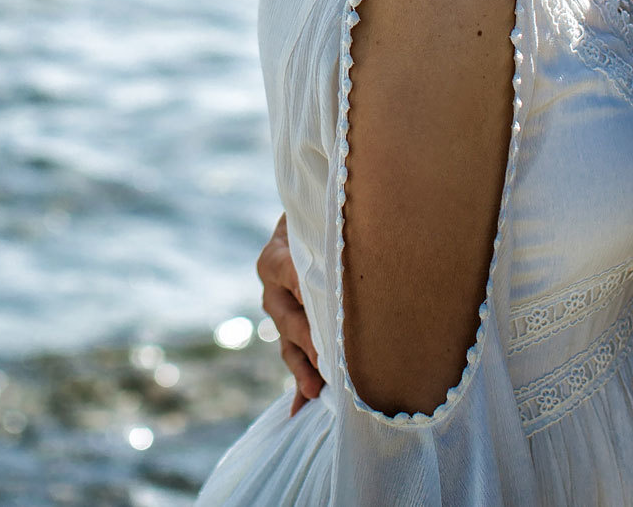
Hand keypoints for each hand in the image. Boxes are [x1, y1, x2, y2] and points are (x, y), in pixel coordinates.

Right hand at [257, 214, 322, 411]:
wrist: (314, 225)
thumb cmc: (324, 222)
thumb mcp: (322, 224)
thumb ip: (331, 237)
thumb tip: (359, 237)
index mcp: (276, 258)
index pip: (288, 275)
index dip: (305, 292)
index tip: (321, 310)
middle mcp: (273, 288)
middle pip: (288, 319)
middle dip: (308, 342)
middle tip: (327, 362)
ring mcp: (280, 312)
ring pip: (289, 344)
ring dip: (303, 368)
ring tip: (315, 390)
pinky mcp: (291, 331)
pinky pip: (294, 359)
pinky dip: (299, 383)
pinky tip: (301, 409)